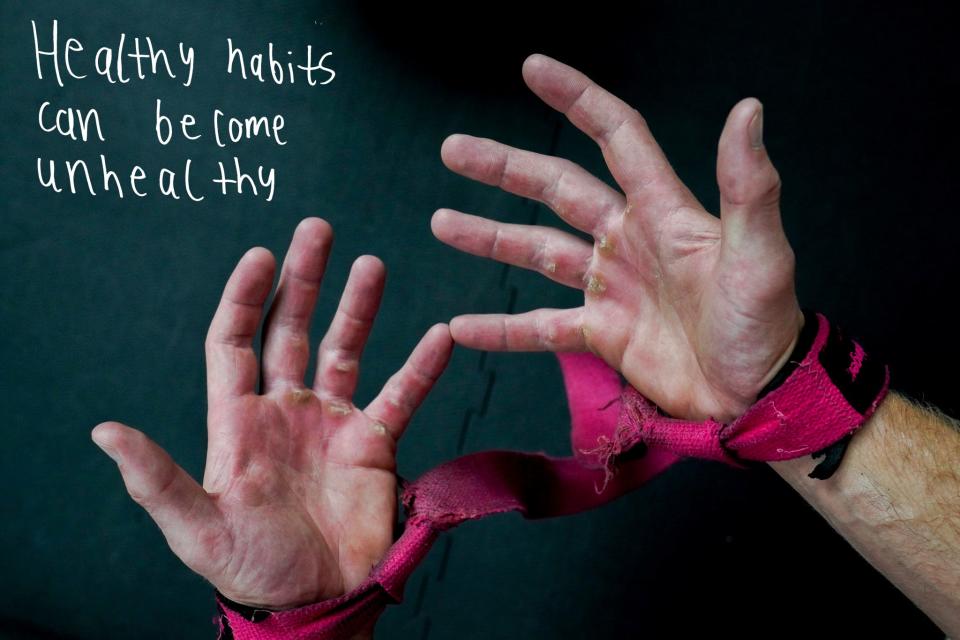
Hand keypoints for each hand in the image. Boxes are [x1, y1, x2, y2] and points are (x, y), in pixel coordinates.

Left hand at [91, 218, 452, 608]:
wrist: (316, 603)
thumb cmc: (250, 569)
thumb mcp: (197, 527)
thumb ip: (156, 478)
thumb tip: (104, 430)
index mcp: (239, 421)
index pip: (236, 342)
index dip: (245, 297)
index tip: (261, 256)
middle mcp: (286, 410)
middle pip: (292, 329)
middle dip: (303, 279)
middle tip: (317, 230)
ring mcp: (332, 423)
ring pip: (346, 349)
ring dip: (358, 307)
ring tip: (371, 264)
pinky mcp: (374, 444)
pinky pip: (400, 396)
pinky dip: (420, 367)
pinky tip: (439, 337)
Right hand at [432, 54, 801, 421]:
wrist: (758, 396)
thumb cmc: (765, 323)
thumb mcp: (760, 254)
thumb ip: (748, 186)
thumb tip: (747, 109)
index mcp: (662, 211)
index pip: (614, 137)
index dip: (576, 99)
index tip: (532, 69)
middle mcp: (628, 241)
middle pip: (556, 190)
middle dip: (504, 167)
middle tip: (454, 149)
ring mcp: (610, 289)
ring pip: (537, 253)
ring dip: (490, 237)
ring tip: (442, 222)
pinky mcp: (601, 334)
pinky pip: (540, 327)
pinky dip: (501, 329)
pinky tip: (462, 327)